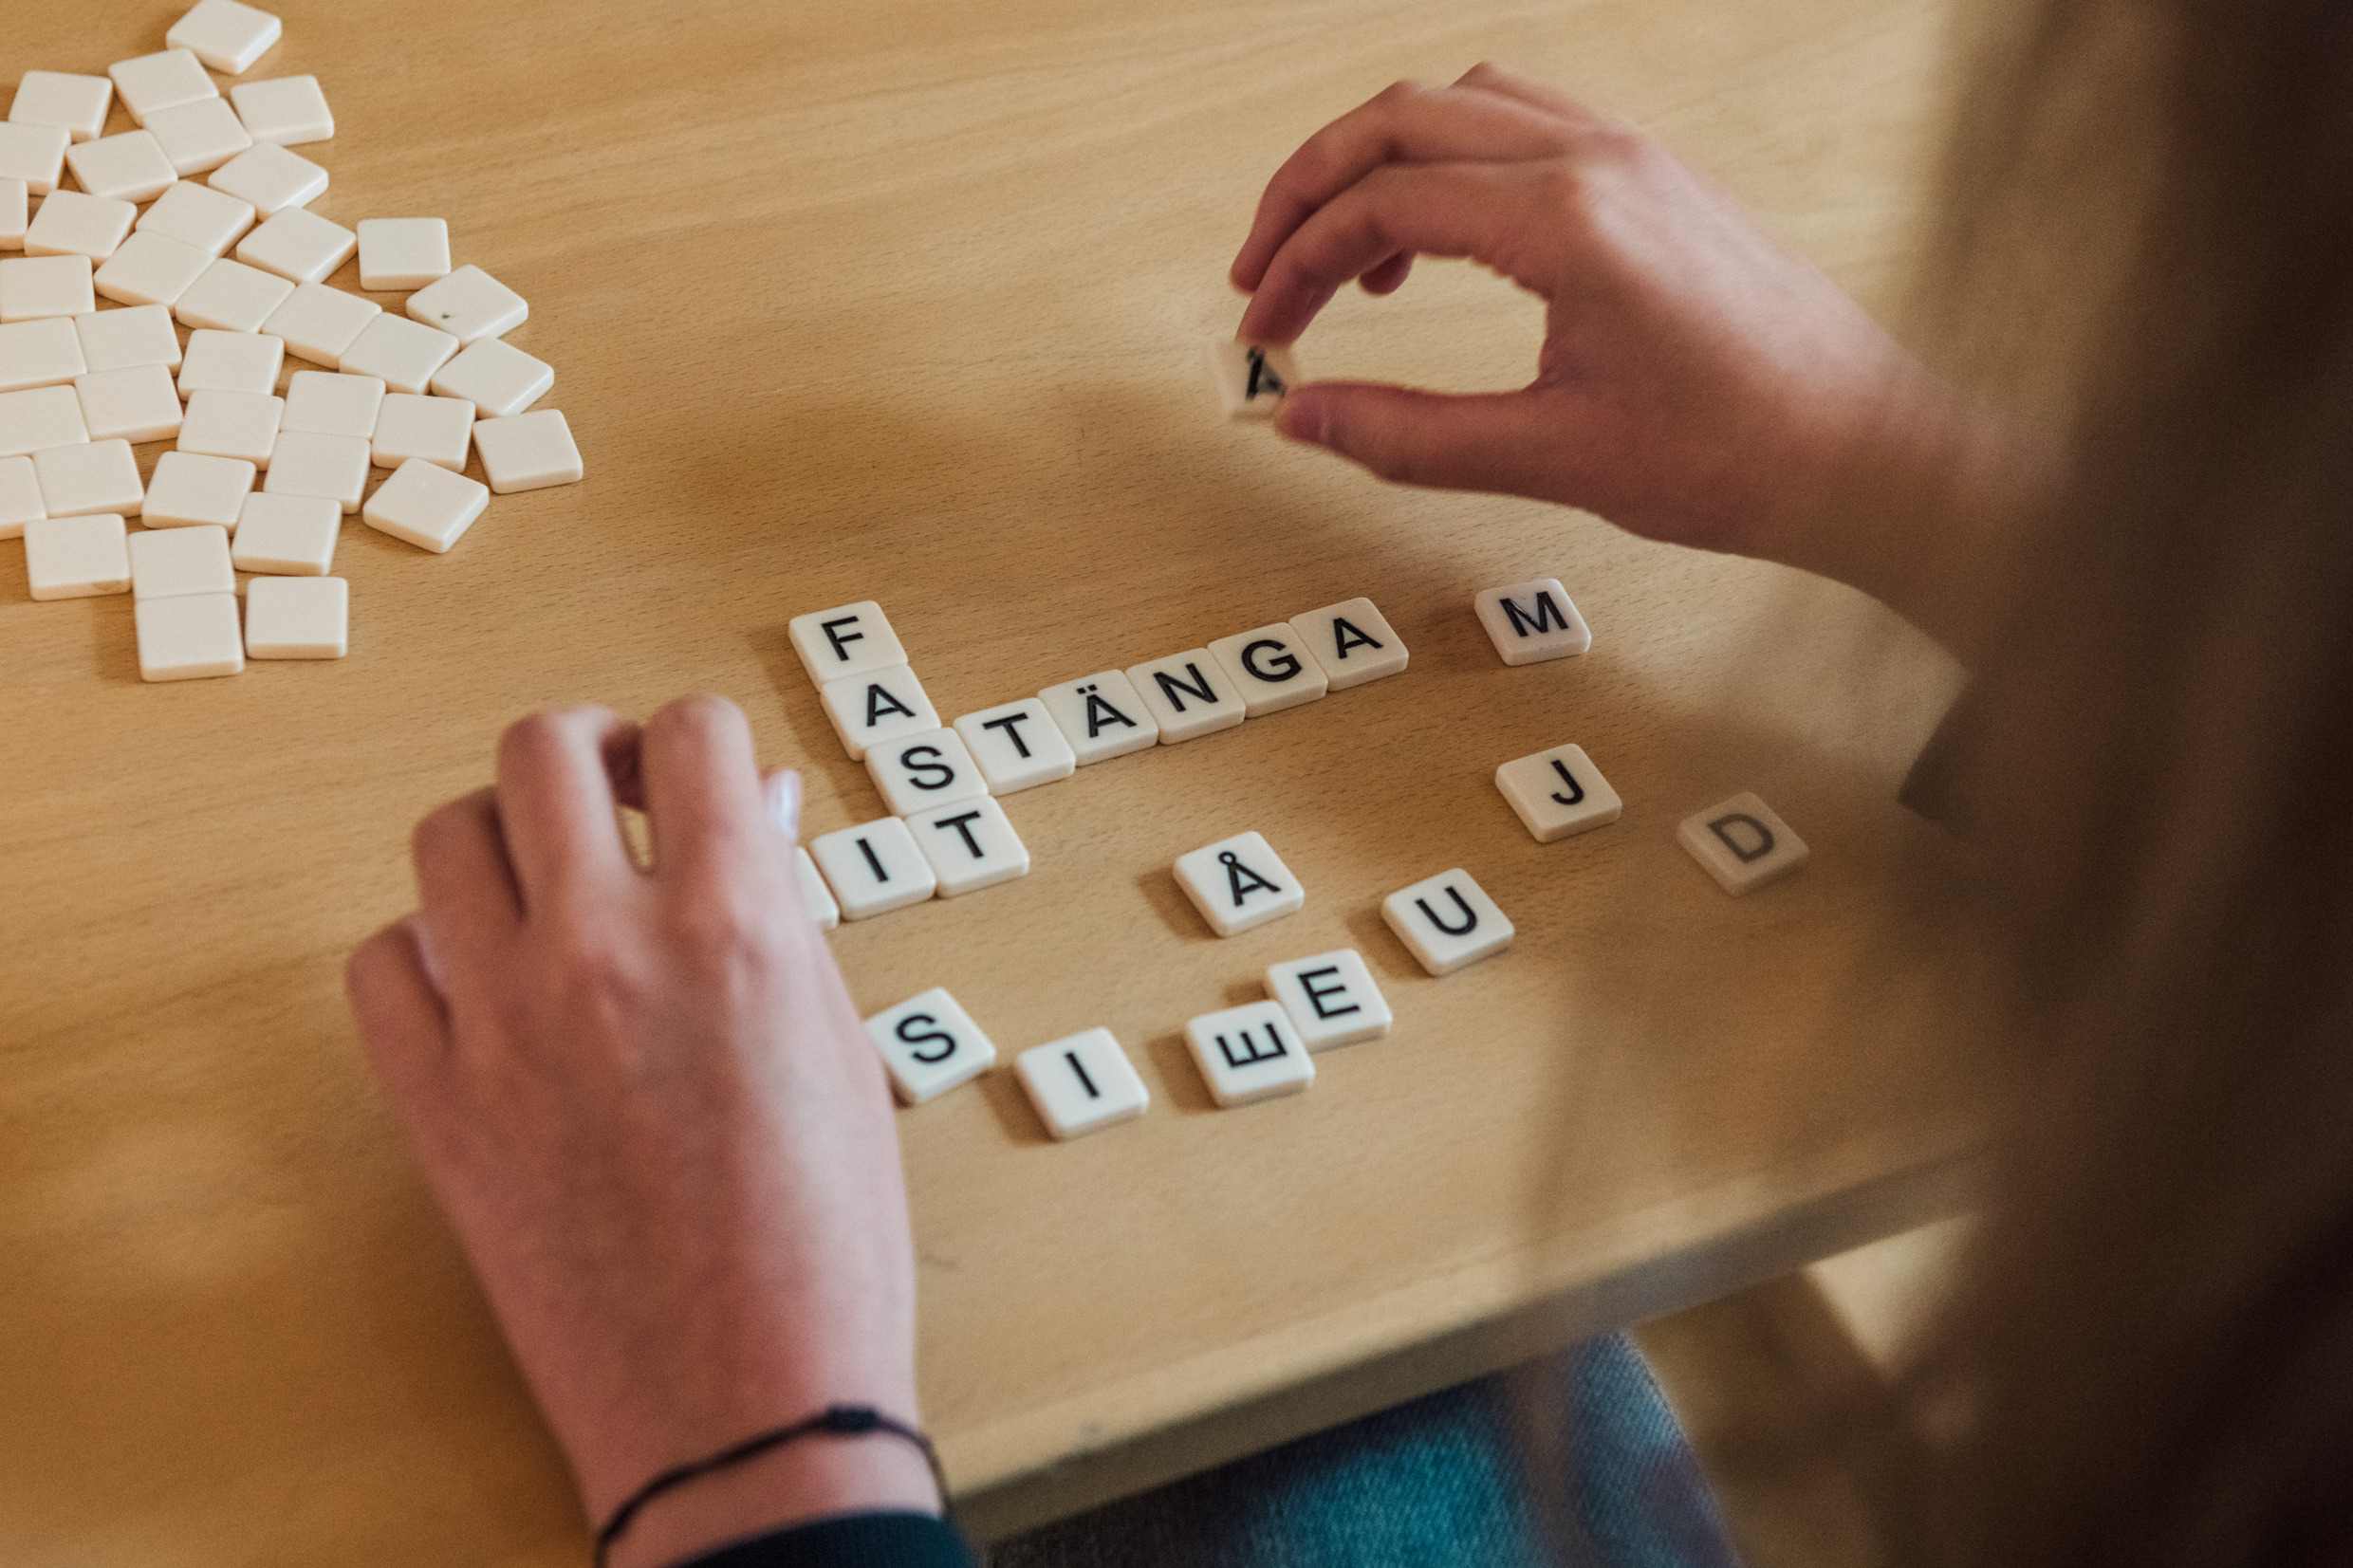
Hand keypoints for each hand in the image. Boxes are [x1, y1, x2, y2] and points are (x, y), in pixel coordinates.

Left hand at [346, 696, 935, 1567]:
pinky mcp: (433, 1104)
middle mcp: (606, 953)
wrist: (740, 1402)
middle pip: (544, 748)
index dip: (704, 738)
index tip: (703, 772)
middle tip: (620, 794)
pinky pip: (381, 962)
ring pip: (447, 835)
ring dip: (504, 835)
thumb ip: (785, 915)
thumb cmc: (821, 1249)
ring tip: (549, 882)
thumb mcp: (841, 1050)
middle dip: (591, 750)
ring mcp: (503, 1025)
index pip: (693, 736)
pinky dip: (426, 948)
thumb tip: (753, 813)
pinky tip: (482, 978)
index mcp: (734, 931)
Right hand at [1232, 64, 2051, 652]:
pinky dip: (1451, 159)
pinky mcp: (1655, 174)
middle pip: (1402, 117)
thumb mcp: (1552, 457)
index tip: (1263, 330)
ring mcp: (1634, 154)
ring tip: (1347, 264)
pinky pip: (1522, 120)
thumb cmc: (1744, 453)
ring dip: (1381, 161)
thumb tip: (1303, 419)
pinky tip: (1441, 237)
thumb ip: (1409, 435)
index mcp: (1570, 220)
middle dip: (1310, 188)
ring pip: (1461, 101)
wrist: (1870, 454)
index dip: (1296, 265)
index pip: (1382, 201)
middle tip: (1263, 272)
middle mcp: (1600, 160)